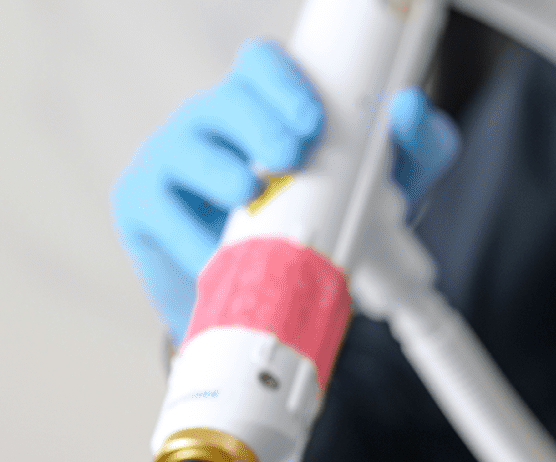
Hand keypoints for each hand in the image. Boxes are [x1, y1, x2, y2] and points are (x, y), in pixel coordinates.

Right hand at [112, 39, 460, 341]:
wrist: (259, 302)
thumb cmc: (318, 225)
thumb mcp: (384, 187)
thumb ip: (413, 147)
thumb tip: (411, 112)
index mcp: (263, 106)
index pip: (261, 65)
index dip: (282, 81)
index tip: (312, 119)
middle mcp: (213, 123)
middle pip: (223, 101)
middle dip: (258, 125)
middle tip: (290, 157)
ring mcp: (171, 161)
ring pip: (186, 150)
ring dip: (223, 174)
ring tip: (250, 198)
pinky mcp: (142, 208)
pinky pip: (161, 214)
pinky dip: (193, 240)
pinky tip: (216, 257)